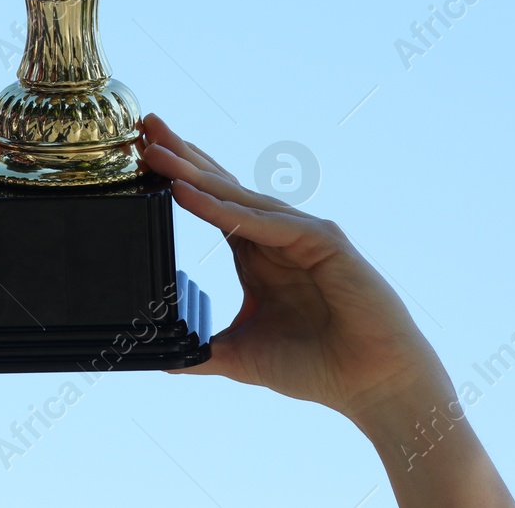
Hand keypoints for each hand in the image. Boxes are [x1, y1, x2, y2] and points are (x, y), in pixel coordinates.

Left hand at [142, 116, 514, 506]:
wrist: (374, 387)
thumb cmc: (319, 367)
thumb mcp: (243, 357)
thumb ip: (205, 353)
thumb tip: (166, 361)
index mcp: (257, 253)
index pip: (210, 203)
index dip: (177, 179)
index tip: (140, 156)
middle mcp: (277, 234)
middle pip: (220, 187)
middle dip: (182, 157)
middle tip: (143, 128)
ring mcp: (301, 232)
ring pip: (238, 197)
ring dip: (195, 175)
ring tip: (156, 154)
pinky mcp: (323, 241)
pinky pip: (263, 222)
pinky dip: (223, 208)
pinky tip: (188, 193)